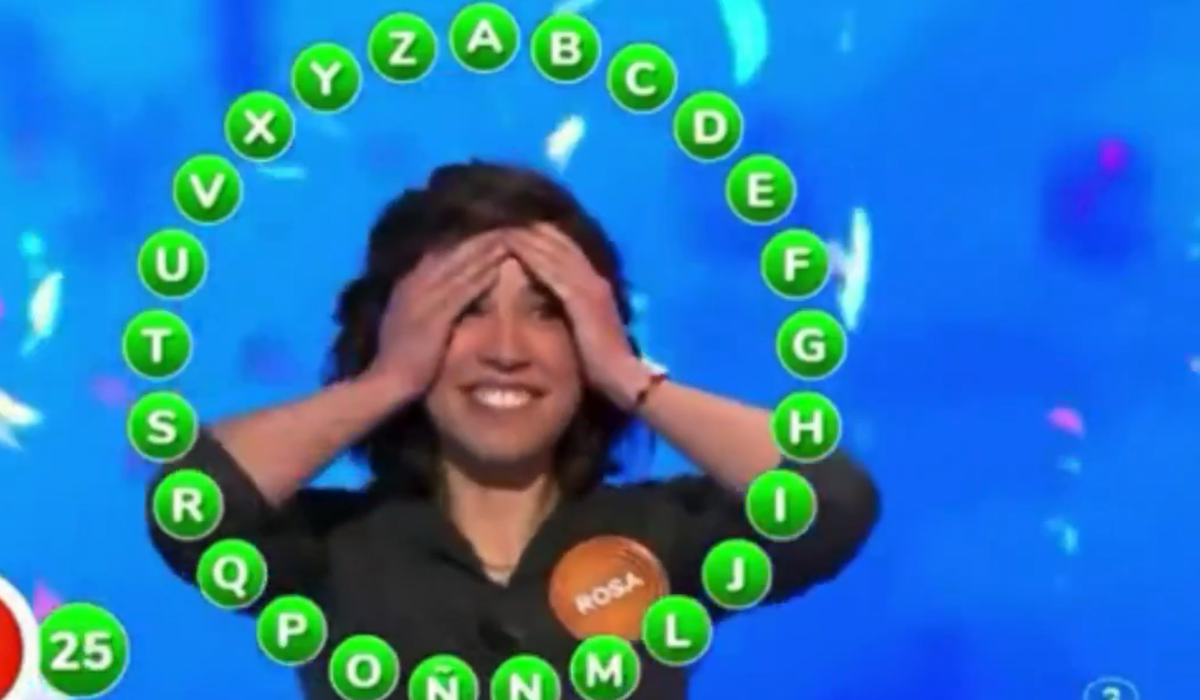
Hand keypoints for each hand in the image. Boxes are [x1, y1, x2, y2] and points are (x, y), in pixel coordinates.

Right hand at [366, 233, 505, 398]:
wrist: (385, 384)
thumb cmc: (402, 358)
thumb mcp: (410, 321)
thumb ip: (424, 303)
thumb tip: (449, 292)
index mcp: (408, 284)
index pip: (440, 252)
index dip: (467, 238)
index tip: (491, 226)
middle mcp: (414, 285)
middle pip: (452, 251)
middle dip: (479, 235)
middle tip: (507, 220)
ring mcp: (422, 300)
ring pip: (458, 265)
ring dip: (484, 248)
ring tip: (509, 233)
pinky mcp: (433, 318)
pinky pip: (462, 290)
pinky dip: (481, 274)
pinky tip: (500, 264)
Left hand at [507, 225, 649, 407]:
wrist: (622, 376)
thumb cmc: (599, 362)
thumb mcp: (581, 327)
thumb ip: (567, 310)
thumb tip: (543, 302)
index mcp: (593, 284)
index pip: (565, 249)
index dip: (541, 235)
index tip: (516, 224)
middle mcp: (592, 278)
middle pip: (558, 241)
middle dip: (532, 227)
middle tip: (504, 214)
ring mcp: (589, 285)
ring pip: (554, 248)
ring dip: (529, 234)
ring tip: (503, 221)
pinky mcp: (582, 296)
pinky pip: (552, 267)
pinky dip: (533, 252)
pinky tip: (513, 242)